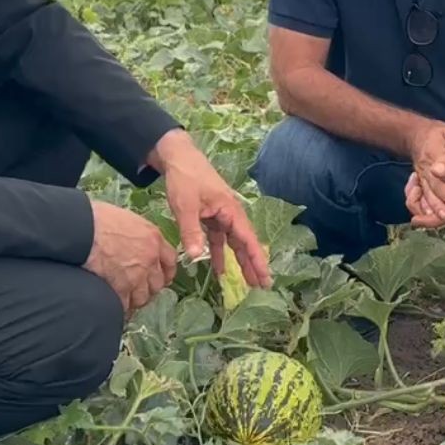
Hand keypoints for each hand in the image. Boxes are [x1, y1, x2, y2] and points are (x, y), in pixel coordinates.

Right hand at [85, 199, 177, 311]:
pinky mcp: (120, 288)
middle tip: (138, 288)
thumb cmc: (97, 219)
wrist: (81, 230)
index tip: (162, 277)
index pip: (170, 260)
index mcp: (154, 239)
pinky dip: (120, 306)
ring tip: (124, 297)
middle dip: (149, 287)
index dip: (166, 271)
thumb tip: (134, 244)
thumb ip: (137, 235)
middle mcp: (149, 259)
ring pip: (143, 297)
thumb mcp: (126, 219)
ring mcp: (136, 276)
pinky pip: (125, 305)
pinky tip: (113, 303)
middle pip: (158, 283)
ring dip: (134, 298)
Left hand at [151, 130, 272, 288]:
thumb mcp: (186, 206)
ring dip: (239, 262)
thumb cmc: (186, 178)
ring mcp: (221, 216)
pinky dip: (219, 253)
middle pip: (245, 243)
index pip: (248, 240)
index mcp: (230, 211)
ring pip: (233, 243)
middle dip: (253, 265)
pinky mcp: (211, 217)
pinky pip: (219, 239)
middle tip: (262, 286)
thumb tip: (195, 257)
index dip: (257, 260)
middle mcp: (230, 214)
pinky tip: (219, 270)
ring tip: (247, 283)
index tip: (265, 277)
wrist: (178, 158)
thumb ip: (191, 231)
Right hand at [406, 122, 444, 223]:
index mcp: (433, 155)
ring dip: (437, 208)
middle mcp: (425, 168)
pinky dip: (427, 208)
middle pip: (437, 187)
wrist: (417, 136)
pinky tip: (435, 218)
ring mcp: (420, 177)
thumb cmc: (437, 134)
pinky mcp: (420, 183)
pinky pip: (422, 198)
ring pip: (428, 194)